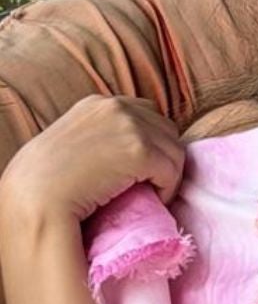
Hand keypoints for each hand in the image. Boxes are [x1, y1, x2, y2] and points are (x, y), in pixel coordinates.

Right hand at [0, 96, 185, 226]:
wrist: (37, 195)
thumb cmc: (49, 179)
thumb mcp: (76, 143)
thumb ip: (102, 136)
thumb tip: (135, 152)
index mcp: (99, 103)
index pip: (146, 113)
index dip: (152, 141)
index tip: (144, 167)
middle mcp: (116, 106)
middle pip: (166, 129)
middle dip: (164, 156)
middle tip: (152, 183)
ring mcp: (128, 126)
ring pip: (175, 151)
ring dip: (168, 175)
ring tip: (152, 194)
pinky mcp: (139, 150)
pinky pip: (172, 170)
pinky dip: (168, 189)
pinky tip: (153, 200)